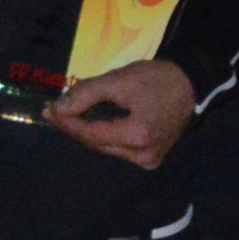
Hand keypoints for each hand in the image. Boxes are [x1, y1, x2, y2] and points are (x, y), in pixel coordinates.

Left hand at [45, 58, 194, 170]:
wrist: (189, 83)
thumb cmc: (156, 78)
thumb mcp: (119, 80)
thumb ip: (86, 94)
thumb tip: (58, 109)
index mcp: (138, 136)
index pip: (92, 134)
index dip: (68, 123)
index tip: (48, 111)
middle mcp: (143, 156)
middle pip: (97, 144)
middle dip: (75, 128)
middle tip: (56, 112)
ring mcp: (149, 160)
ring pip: (107, 148)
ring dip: (89, 133)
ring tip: (73, 116)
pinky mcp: (152, 159)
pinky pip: (120, 149)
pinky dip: (106, 136)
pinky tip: (95, 123)